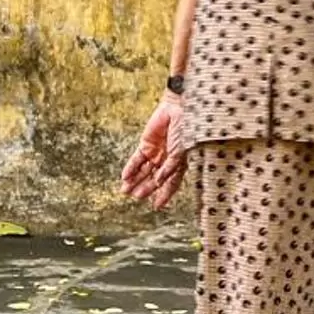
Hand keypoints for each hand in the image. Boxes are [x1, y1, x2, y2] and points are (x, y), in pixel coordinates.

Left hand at [119, 92, 189, 209]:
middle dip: (146, 188)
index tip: (156, 206)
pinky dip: (130, 168)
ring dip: (135, 181)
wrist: (179, 107)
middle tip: (137, 197)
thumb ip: (171, 166)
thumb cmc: (188, 128)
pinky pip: (136, 159)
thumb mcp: (182, 150)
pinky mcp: (146, 144)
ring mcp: (156, 152)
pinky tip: (125, 177)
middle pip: (154, 178)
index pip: (171, 183)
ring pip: (144, 170)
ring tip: (126, 191)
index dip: (164, 195)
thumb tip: (160, 181)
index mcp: (180, 163)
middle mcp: (167, 160)